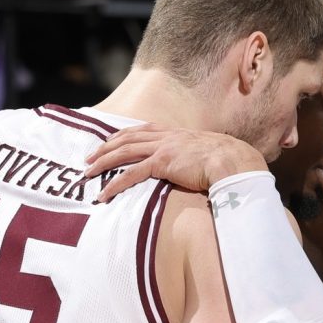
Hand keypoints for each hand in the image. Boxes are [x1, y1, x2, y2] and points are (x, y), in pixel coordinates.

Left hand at [84, 124, 267, 200]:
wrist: (234, 161)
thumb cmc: (227, 162)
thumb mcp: (208, 153)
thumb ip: (196, 157)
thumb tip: (196, 168)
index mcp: (176, 133)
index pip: (141, 131)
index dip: (122, 136)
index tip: (109, 142)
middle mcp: (166, 137)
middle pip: (126, 138)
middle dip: (104, 148)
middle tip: (88, 158)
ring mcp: (163, 149)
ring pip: (124, 152)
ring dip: (102, 163)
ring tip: (88, 174)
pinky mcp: (163, 164)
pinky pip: (132, 173)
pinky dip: (115, 183)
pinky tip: (105, 192)